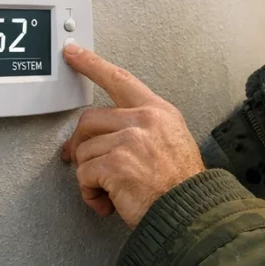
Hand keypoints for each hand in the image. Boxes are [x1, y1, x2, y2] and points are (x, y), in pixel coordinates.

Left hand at [60, 45, 204, 228]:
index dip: (92, 65)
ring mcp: (129, 140)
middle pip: (89, 120)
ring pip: (83, 151)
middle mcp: (145, 120)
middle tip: (80, 162)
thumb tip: (104, 135)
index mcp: (159, 112)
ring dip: (90, 176)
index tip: (73, 53)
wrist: (191, 212)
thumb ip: (142, 129)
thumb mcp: (172, 141)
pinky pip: (84, 175)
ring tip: (110, 191)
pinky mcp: (115, 163)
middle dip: (80, 145)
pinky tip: (108, 201)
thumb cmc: (181, 186)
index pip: (120, 79)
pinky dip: (90, 193)